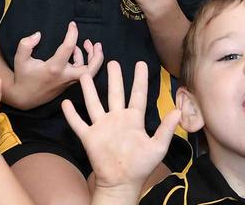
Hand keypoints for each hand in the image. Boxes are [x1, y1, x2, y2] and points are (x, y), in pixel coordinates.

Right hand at [10, 22, 103, 108]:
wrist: (25, 98)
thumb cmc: (23, 77)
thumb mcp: (20, 60)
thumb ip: (26, 45)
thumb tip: (38, 34)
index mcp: (54, 68)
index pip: (68, 48)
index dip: (72, 34)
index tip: (72, 25)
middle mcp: (65, 76)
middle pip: (90, 70)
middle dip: (97, 57)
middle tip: (97, 43)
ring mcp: (68, 81)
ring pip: (89, 73)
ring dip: (93, 59)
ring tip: (89, 43)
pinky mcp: (69, 84)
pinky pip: (82, 73)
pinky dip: (84, 62)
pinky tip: (77, 52)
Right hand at [62, 61, 178, 192]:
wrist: (122, 183)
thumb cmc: (141, 166)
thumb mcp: (157, 147)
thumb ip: (166, 128)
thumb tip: (179, 110)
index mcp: (134, 120)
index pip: (137, 95)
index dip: (139, 80)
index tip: (141, 64)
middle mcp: (117, 119)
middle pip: (115, 93)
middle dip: (114, 78)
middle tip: (112, 62)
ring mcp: (102, 127)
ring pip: (94, 103)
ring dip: (90, 90)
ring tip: (85, 74)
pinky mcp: (89, 137)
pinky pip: (78, 123)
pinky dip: (71, 114)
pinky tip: (65, 103)